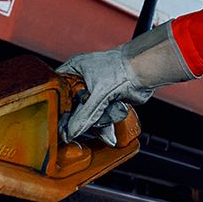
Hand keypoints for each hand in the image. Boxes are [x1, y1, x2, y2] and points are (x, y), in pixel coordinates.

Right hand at [56, 22, 195, 144]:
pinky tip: (114, 120)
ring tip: (111, 109)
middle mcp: (82, 80)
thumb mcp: (98, 95)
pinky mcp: (107, 100)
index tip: (58, 123)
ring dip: (99, 119)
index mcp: (74, 70)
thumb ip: (83, 116)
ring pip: (87, 115)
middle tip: (89, 120)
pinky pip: (100, 117)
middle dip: (82, 118)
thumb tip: (70, 133)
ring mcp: (95, 91)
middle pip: (72, 108)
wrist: (146, 69)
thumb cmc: (123, 68)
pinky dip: (107, 120)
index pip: (56, 92)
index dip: (57, 108)